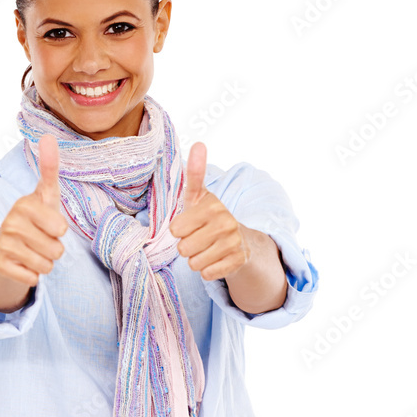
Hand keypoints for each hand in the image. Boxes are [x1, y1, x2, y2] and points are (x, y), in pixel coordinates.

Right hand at [0, 132, 68, 287]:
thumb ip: (50, 167)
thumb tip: (48, 136)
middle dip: (55, 250)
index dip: (60, 230)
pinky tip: (25, 264)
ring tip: (35, 251)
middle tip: (43, 240)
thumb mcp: (46, 194)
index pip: (59, 227)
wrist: (9, 245)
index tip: (52, 225)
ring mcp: (2, 244)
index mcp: (24, 204)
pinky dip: (33, 276)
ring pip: (45, 265)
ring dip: (46, 263)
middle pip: (56, 250)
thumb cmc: (36, 218)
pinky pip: (31, 278)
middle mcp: (9, 222)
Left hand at [168, 142, 249, 280]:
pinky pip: (207, 274)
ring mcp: (233, 243)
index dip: (179, 230)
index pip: (176, 229)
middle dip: (187, 247)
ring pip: (194, 263)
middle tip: (199, 238)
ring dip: (196, 260)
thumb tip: (199, 142)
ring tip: (207, 249)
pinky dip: (207, 270)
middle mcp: (226, 222)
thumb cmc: (209, 218)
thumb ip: (195, 173)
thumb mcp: (199, 196)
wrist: (241, 241)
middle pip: (183, 248)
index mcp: (212, 205)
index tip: (190, 225)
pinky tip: (216, 260)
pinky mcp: (238, 261)